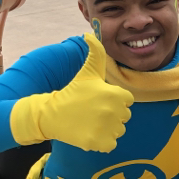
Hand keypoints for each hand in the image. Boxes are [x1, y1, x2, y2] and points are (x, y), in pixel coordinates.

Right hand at [11, 33, 132, 152]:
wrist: (51, 114)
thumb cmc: (72, 92)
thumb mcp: (87, 71)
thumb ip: (96, 52)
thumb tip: (90, 33)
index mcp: (115, 94)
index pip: (127, 100)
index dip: (115, 100)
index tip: (100, 99)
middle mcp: (114, 111)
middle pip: (124, 117)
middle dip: (112, 115)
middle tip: (93, 111)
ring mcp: (107, 128)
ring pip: (119, 131)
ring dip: (108, 128)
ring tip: (91, 121)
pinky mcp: (99, 143)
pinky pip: (111, 144)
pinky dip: (102, 141)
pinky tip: (89, 132)